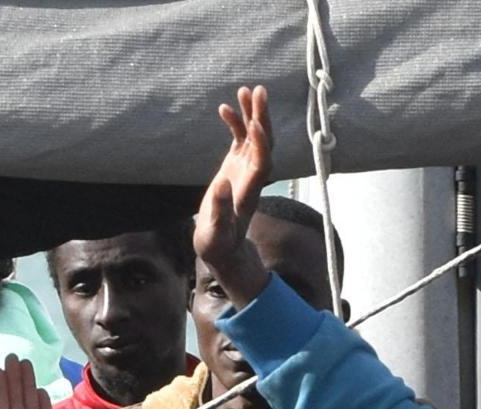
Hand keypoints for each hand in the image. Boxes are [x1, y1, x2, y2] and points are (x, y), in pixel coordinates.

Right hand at [195, 86, 277, 309]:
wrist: (221, 247)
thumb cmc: (218, 243)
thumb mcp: (216, 233)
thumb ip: (220, 211)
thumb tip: (222, 185)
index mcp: (250, 191)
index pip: (262, 163)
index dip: (262, 145)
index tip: (256, 125)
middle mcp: (252, 177)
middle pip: (264, 144)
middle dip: (262, 119)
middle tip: (260, 92)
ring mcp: (244, 170)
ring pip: (254, 138)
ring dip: (251, 115)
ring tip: (246, 90)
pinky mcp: (235, 167)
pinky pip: (240, 141)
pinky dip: (235, 124)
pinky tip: (225, 108)